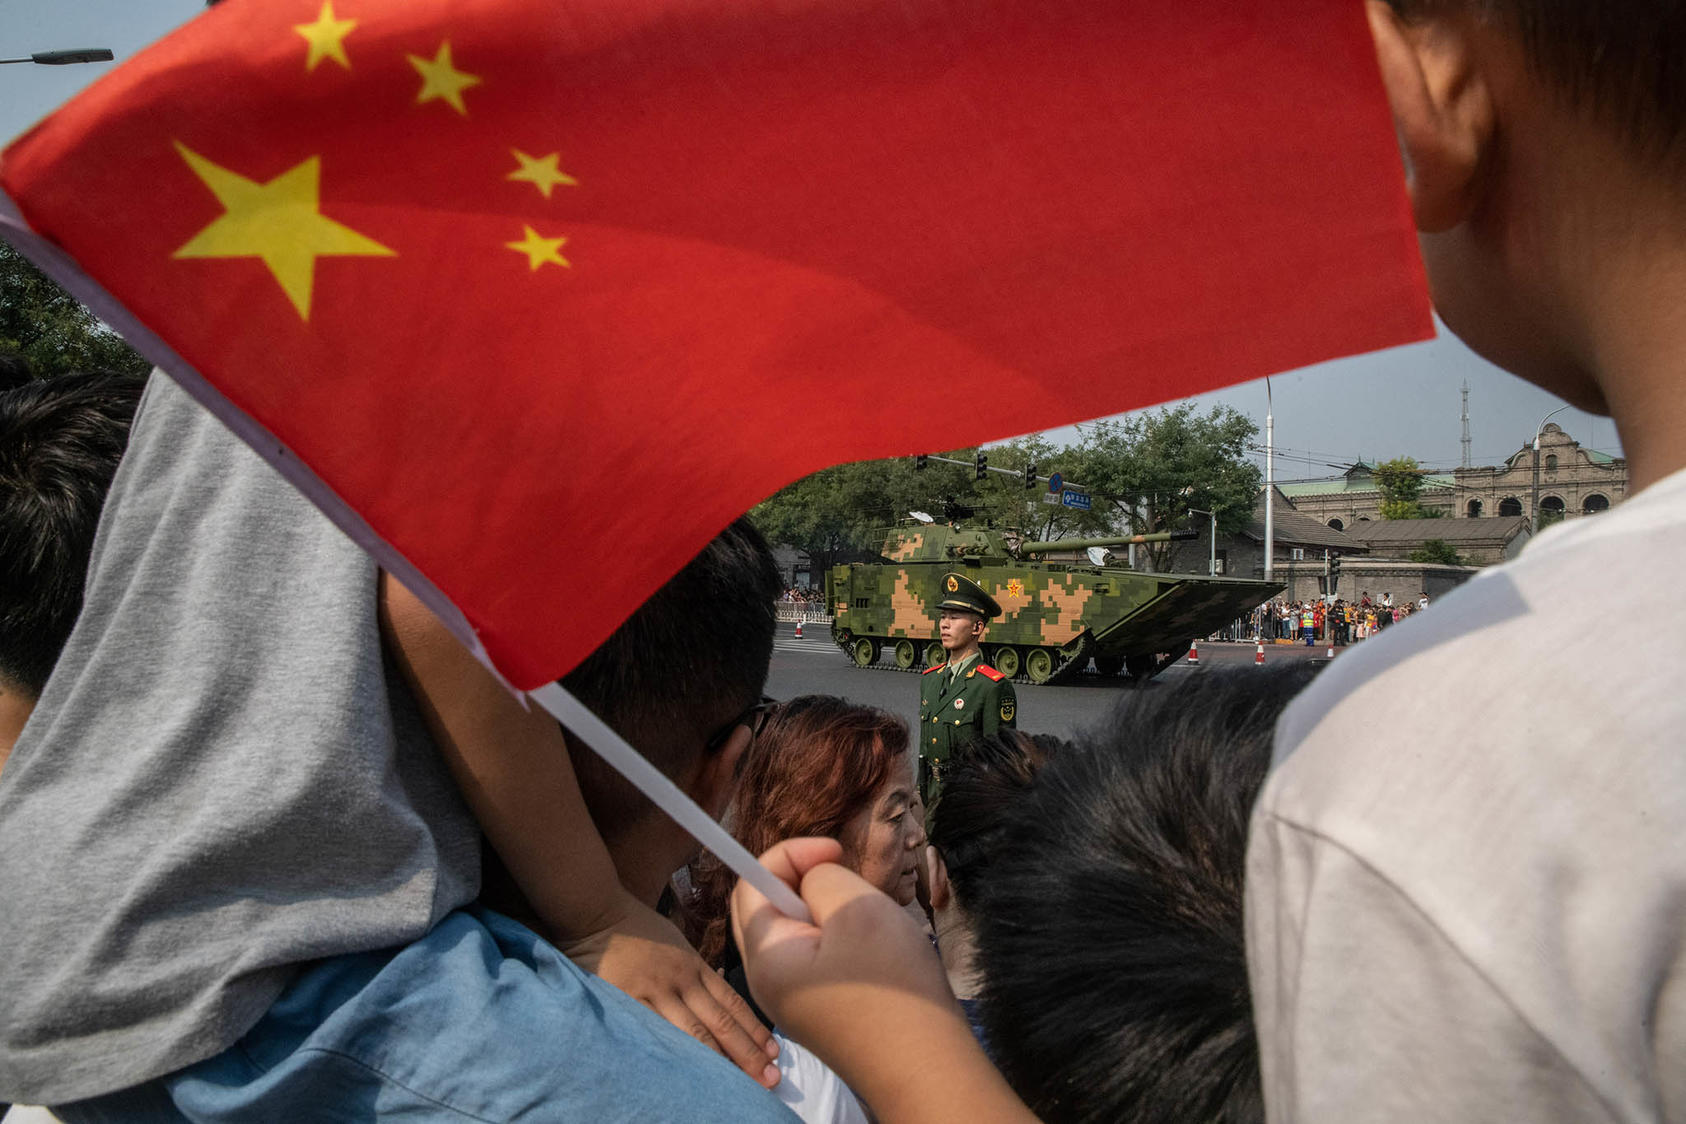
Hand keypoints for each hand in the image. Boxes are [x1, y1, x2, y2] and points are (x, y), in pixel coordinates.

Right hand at [560, 889, 779, 1087]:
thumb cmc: (637, 930)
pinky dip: (675, 1055)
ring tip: (739, 1084)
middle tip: (770, 1078)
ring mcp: (655, 991)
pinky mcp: (627, 1001)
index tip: (773, 1053)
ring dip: (719, 1061)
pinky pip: (655, 1034)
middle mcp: (682, 980)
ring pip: (694, 1033)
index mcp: (695, 966)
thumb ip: (694, 972)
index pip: (733, 1003)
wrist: (599, 915)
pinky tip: (690, 1075)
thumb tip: (715, 1001)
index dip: (755, 1030)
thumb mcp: (676, 945)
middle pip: (721, 1022)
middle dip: (748, 1052)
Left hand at [732, 839, 1033, 1122]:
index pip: (751, 884)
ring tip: (868, 917)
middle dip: (804, 881)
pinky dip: (842, 938)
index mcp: (765, 957)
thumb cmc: (890, 988)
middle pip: (769, 909)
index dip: (790, 854)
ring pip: (798, 932)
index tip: (835, 850)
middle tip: (846, 878)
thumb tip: (811, 881)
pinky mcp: (823, 1010)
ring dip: (829, 911)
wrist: (928, 1068)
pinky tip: (875, 948)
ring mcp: (796, 1000)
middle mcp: (769, 982)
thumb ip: (821, 879)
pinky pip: (818, 957)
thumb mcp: (855, 907)